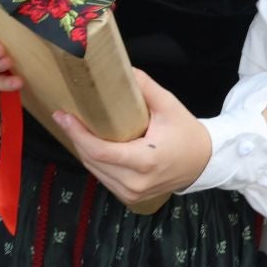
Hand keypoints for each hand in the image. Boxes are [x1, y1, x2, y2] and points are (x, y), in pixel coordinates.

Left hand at [51, 69, 212, 207]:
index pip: (99, 151)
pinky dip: (95, 161)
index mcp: (144, 161)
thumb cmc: (186, 133)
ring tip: (76, 127)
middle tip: (66, 116)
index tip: (63, 115)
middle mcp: (135, 182)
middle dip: (76, 138)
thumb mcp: (168, 105)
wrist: (203, 163)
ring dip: (83, 149)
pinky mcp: (131, 198)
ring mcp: (132, 194)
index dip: (77, 133)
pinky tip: (92, 144)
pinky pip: (104, 178)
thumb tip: (121, 69)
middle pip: (92, 160)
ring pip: (95, 171)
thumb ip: (145, 86)